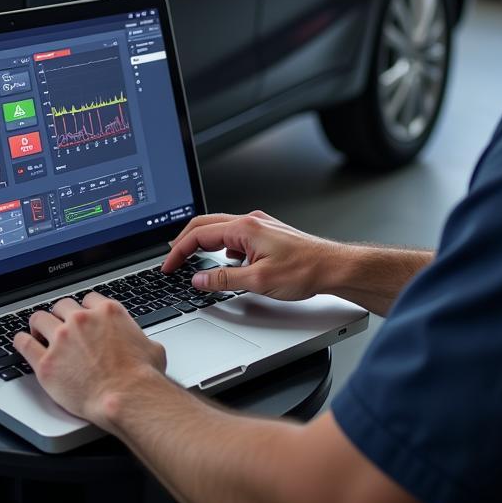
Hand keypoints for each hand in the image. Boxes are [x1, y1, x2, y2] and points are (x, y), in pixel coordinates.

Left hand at [13, 294, 166, 425]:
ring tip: (38, 332)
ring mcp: (61, 339)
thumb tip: (142, 345)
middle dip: (61, 315)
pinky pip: (24, 343)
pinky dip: (21, 340)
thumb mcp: (150, 347)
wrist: (126, 397)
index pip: (88, 300)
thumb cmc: (141, 376)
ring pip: (40, 318)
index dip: (84, 310)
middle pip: (62, 306)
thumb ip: (138, 338)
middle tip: (60, 326)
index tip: (81, 317)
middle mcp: (82, 320)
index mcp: (107, 312)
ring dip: (40, 324)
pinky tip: (22, 341)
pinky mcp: (46, 363)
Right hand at [161, 210, 341, 299]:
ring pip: (221, 230)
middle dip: (184, 243)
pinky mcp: (267, 234)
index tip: (168, 266)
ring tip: (192, 261)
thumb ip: (223, 280)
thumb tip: (199, 279)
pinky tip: (225, 262)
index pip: (199, 234)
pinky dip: (222, 247)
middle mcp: (251, 221)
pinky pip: (235, 236)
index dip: (179, 251)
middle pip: (206, 226)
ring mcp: (260, 226)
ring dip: (203, 244)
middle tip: (172, 261)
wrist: (333, 267)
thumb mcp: (258, 281)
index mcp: (245, 227)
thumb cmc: (305, 270)